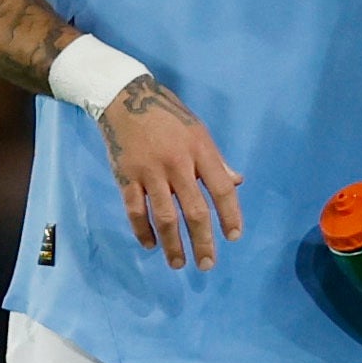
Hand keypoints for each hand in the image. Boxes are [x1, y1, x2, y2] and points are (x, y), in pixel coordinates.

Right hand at [97, 75, 242, 269]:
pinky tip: (151, 245)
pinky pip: (135, 211)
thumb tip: (237, 182)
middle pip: (194, 210)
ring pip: (164, 216)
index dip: (230, 214)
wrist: (125, 97)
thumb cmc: (168, 116)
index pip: (221, 188)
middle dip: (203, 241)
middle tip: (207, 265)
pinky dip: (143, 231)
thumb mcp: (198, 130)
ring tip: (178, 264)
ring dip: (173, 244)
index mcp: (199, 149)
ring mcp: (150, 172)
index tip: (233, 237)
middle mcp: (177, 163)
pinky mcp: (126, 176)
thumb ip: (216, 160)